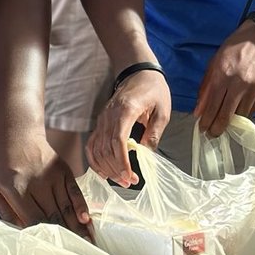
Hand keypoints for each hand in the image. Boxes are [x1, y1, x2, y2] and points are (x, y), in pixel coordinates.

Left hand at [0, 129, 91, 236]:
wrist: (18, 133)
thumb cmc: (1, 164)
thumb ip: (4, 211)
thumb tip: (19, 233)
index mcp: (16, 190)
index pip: (33, 219)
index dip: (44, 237)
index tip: (53, 251)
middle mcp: (36, 184)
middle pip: (53, 216)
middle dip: (66, 238)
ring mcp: (52, 176)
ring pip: (66, 207)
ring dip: (77, 228)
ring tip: (87, 244)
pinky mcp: (64, 170)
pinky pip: (75, 192)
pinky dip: (81, 207)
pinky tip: (87, 221)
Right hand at [86, 69, 171, 187]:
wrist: (139, 71)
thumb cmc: (153, 89)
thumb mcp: (162, 111)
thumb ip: (154, 133)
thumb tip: (146, 155)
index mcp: (126, 110)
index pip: (117, 141)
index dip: (122, 161)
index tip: (130, 176)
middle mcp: (109, 115)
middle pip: (105, 148)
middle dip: (116, 169)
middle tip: (129, 183)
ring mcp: (102, 119)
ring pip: (97, 149)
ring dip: (106, 168)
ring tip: (120, 180)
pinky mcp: (100, 122)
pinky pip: (92, 144)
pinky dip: (95, 159)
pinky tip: (104, 171)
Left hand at [193, 21, 254, 137]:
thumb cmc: (236, 47)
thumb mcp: (215, 62)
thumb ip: (206, 87)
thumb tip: (198, 111)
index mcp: (222, 74)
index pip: (211, 106)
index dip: (206, 121)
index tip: (202, 129)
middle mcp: (238, 84)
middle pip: (225, 116)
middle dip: (217, 129)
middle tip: (212, 134)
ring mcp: (253, 90)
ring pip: (239, 116)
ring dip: (231, 123)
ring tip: (224, 124)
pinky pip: (252, 111)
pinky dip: (243, 114)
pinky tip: (238, 113)